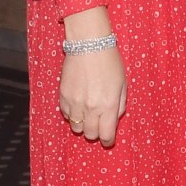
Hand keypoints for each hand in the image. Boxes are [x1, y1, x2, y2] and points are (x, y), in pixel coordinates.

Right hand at [59, 7, 126, 146]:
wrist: (89, 45)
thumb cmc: (110, 62)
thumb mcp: (122, 85)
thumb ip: (120, 105)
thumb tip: (114, 120)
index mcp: (108, 105)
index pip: (106, 134)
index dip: (108, 140)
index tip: (108, 139)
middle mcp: (91, 107)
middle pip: (90, 134)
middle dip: (96, 132)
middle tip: (99, 124)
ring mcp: (75, 103)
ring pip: (76, 128)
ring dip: (82, 124)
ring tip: (88, 114)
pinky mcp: (63, 96)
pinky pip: (66, 115)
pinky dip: (72, 114)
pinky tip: (78, 104)